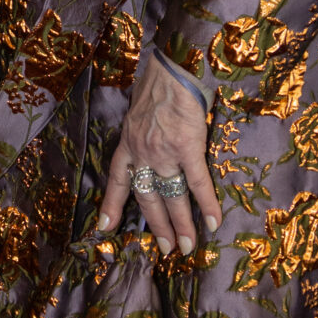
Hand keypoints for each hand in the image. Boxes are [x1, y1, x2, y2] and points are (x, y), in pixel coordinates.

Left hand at [97, 50, 220, 256]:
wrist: (173, 67)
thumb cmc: (159, 81)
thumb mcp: (139, 108)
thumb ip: (142, 126)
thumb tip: (146, 129)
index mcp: (129, 143)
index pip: (117, 180)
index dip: (111, 205)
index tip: (104, 227)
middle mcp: (143, 153)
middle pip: (147, 197)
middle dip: (156, 225)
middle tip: (164, 249)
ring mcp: (164, 153)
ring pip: (171, 197)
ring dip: (180, 225)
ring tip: (186, 248)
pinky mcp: (188, 148)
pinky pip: (197, 183)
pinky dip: (205, 205)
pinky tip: (212, 223)